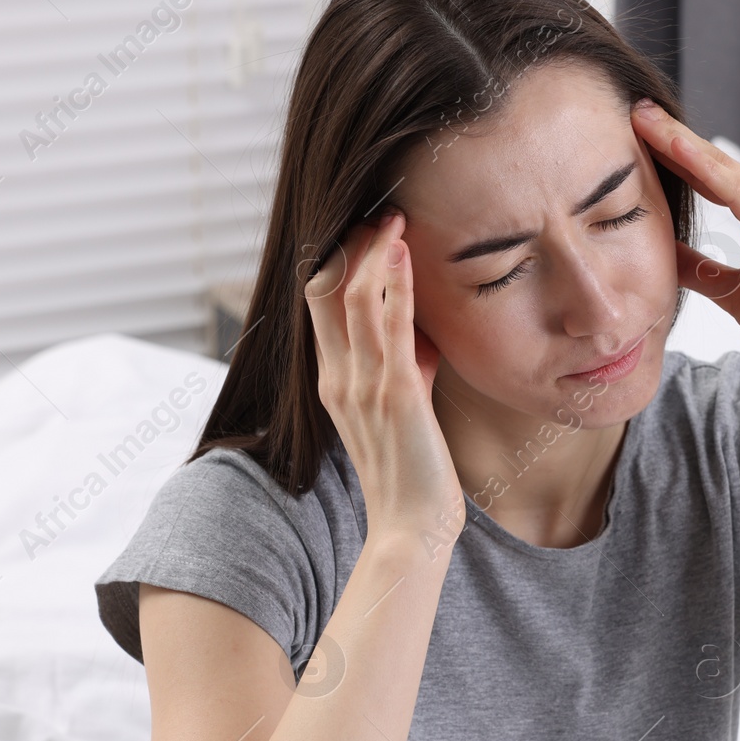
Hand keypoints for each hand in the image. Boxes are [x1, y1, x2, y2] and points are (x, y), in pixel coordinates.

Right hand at [303, 210, 465, 546]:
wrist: (413, 528)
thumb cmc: (413, 472)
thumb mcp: (404, 408)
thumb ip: (405, 366)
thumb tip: (419, 332)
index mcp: (334, 382)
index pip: (320, 307)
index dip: (334, 263)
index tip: (360, 230)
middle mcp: (339, 379)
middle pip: (325, 293)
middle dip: (348, 247)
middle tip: (376, 212)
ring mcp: (363, 386)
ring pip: (354, 300)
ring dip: (373, 253)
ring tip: (393, 219)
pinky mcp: (396, 395)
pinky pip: (389, 327)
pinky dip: (395, 284)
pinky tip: (404, 253)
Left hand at [630, 98, 739, 397]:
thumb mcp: (732, 292)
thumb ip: (701, 269)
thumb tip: (664, 254)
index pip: (712, 176)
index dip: (676, 153)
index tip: (637, 131)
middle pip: (715, 162)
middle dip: (673, 135)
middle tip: (634, 107)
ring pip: (723, 169)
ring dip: (682, 142)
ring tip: (644, 118)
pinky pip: (738, 195)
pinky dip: (706, 170)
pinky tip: (678, 150)